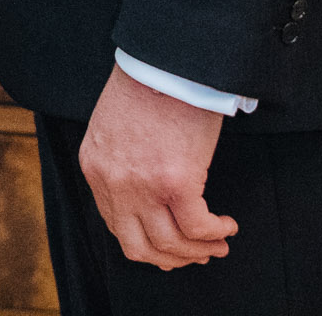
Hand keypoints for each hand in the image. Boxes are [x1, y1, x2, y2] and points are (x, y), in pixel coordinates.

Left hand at [79, 66, 235, 269]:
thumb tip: (146, 194)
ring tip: (218, 243)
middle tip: (195, 254)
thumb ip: (119, 162)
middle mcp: (113, 183)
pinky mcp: (176, 182)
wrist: (165, 63)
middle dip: (170, 259)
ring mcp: (143, 185)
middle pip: (138, 246)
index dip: (146, 242)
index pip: (116, 224)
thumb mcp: (113, 129)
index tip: (169, 245)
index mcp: (94, 167)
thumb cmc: (146, 88)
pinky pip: (198, 227)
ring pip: (171, 244)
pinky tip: (226, 225)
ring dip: (199, 250)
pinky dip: (216, 232)